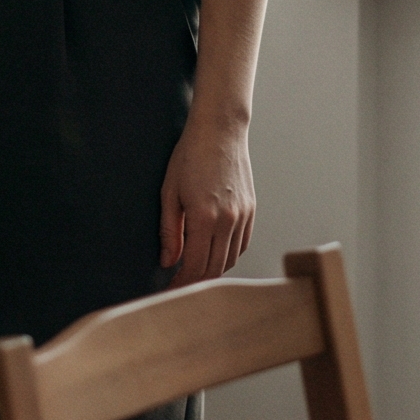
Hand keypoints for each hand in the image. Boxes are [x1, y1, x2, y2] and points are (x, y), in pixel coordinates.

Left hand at [160, 112, 254, 285]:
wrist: (220, 130)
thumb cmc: (189, 156)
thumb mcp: (169, 192)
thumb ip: (170, 231)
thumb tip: (169, 261)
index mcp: (204, 217)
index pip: (195, 266)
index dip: (182, 283)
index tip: (170, 288)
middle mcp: (228, 220)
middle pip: (215, 268)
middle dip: (195, 281)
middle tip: (178, 283)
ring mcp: (243, 215)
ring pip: (230, 259)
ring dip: (212, 269)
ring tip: (194, 269)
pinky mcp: (251, 209)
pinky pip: (242, 244)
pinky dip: (228, 254)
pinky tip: (213, 251)